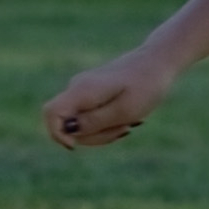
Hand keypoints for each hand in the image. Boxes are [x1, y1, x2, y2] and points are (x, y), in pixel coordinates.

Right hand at [42, 50, 172, 149]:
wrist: (157, 62)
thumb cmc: (146, 86)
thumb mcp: (124, 111)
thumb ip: (94, 122)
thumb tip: (68, 131)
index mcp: (83, 90)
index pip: (51, 112)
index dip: (57, 134)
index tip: (76, 146)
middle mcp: (77, 88)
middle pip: (67, 125)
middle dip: (93, 137)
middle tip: (126, 129)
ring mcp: (82, 90)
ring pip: (80, 124)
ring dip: (104, 131)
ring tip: (130, 123)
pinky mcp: (90, 94)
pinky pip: (90, 117)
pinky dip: (107, 124)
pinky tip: (127, 120)